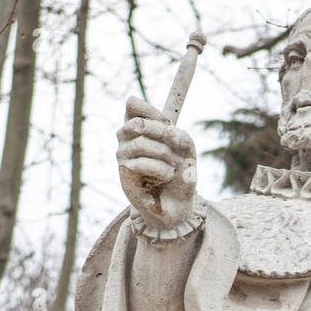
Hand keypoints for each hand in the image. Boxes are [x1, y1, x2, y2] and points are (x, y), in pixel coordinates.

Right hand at [116, 97, 196, 231]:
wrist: (175, 205)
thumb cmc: (180, 174)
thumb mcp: (188, 149)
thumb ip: (182, 137)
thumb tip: (170, 134)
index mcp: (142, 126)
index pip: (132, 105)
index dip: (151, 112)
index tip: (170, 126)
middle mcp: (128, 137)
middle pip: (138, 123)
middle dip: (160, 133)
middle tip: (174, 148)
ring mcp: (123, 154)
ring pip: (139, 143)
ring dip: (162, 154)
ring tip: (173, 167)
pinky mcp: (124, 173)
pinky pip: (139, 163)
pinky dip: (159, 169)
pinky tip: (167, 175)